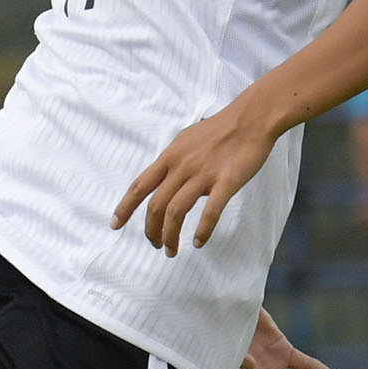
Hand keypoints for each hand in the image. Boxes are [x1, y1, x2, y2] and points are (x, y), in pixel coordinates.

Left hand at [114, 101, 279, 254]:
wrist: (252, 118)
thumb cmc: (220, 129)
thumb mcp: (186, 139)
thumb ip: (173, 159)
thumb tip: (163, 175)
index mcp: (170, 157)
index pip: (140, 186)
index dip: (125, 207)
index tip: (115, 224)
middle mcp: (181, 167)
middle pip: (156, 205)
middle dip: (151, 230)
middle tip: (155, 245)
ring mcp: (203, 175)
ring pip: (176, 212)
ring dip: (170, 236)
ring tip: (171, 250)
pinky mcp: (227, 182)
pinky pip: (210, 212)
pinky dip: (202, 231)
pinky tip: (199, 242)